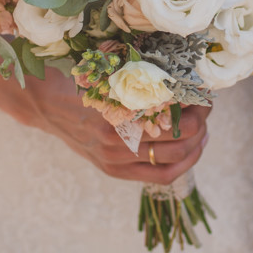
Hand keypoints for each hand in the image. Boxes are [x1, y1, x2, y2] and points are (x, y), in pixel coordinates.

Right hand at [5, 69, 210, 184]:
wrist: (45, 105)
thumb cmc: (81, 82)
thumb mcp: (111, 76)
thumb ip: (140, 84)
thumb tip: (183, 81)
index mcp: (118, 113)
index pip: (173, 118)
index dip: (196, 108)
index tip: (204, 94)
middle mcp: (116, 141)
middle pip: (177, 140)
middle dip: (200, 124)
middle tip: (206, 109)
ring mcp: (115, 160)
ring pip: (172, 162)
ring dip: (195, 147)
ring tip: (203, 132)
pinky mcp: (114, 170)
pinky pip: (158, 176)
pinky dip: (180, 165)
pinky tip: (190, 151)